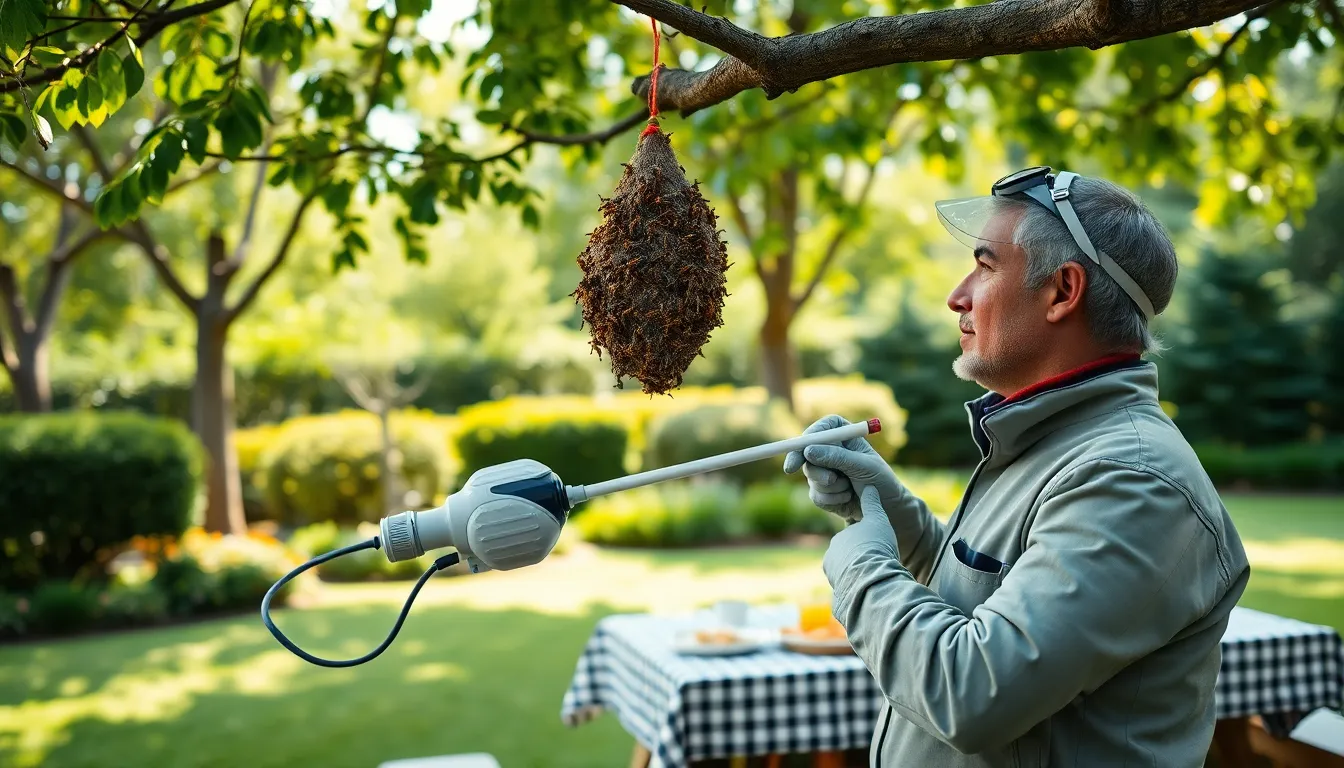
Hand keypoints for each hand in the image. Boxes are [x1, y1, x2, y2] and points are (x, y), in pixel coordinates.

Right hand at [783, 415, 902, 521]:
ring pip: (810, 477)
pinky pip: (815, 495)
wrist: (887, 509)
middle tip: (831, 479)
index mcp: (844, 435)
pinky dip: (832, 500)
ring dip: (831, 487)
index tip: (802, 452)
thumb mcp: (863, 466)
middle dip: (818, 470)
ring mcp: (823, 471)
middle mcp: (830, 450)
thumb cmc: (881, 481)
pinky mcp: (821, 491)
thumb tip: (808, 450)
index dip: (807, 439)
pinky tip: (847, 500)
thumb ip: (837, 457)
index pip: (820, 429)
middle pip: (806, 453)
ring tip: (851, 489)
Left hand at [823, 485, 897, 583]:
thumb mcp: (877, 520)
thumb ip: (872, 504)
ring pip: (846, 571)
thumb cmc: (876, 544)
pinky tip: (867, 586)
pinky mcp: (835, 587)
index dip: (867, 542)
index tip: (878, 547)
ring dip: (857, 573)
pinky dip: (854, 585)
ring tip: (873, 576)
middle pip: (848, 554)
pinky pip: (846, 585)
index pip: (853, 538)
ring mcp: (832, 572)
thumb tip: (868, 486)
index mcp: (841, 537)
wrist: (870, 575)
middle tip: (877, 562)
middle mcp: (832, 553)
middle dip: (860, 558)